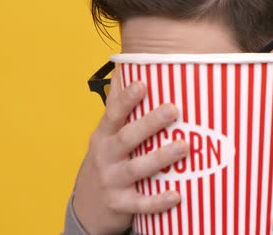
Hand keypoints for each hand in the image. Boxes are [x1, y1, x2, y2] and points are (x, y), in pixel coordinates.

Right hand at [73, 70, 189, 234]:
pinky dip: (158, 200)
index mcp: (104, 136)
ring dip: (160, 157)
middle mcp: (106, 157)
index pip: (113, 114)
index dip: (126, 99)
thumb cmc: (106, 161)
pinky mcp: (121, 204)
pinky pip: (141, 203)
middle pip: (127, 139)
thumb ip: (117, 107)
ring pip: (137, 169)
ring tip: (184, 146)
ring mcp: (112, 182)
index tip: (142, 84)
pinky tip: (176, 194)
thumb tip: (125, 67)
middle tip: (173, 109)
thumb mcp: (105, 135)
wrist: (88, 206)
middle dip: (149, 124)